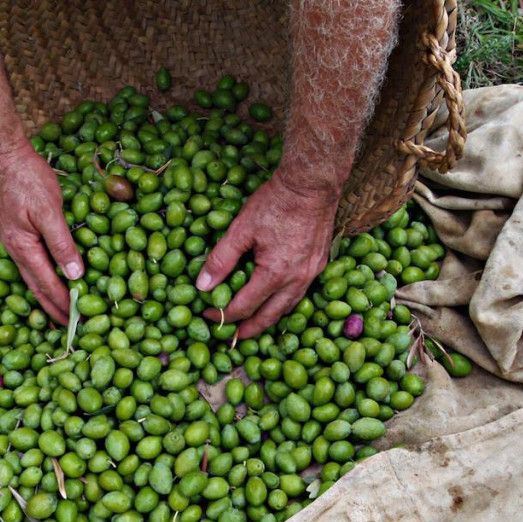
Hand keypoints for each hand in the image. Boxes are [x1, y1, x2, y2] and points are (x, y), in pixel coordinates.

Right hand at [0, 142, 83, 324]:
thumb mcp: (50, 211)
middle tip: (71, 327)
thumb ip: (62, 244)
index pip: (48, 285)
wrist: (4, 156)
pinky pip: (32, 264)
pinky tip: (50, 279)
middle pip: (37, 288)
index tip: (79, 321)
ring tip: (60, 311)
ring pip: (33, 278)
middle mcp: (16, 250)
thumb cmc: (28, 180)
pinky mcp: (18, 234)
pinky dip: (43, 278)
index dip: (64, 304)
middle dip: (54, 308)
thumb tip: (76, 275)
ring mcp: (15, 242)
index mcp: (24, 248)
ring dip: (47, 296)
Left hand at [195, 175, 338, 337]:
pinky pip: (300, 294)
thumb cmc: (275, 202)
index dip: (223, 315)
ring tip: (254, 325)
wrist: (312, 184)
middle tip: (232, 337)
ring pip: (288, 307)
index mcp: (274, 274)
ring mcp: (311, 273)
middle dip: (249, 329)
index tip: (208, 314)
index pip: (244, 307)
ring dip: (269, 319)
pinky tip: (276, 301)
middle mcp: (296, 280)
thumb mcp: (240, 229)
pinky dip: (285, 303)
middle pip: (269, 316)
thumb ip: (220, 259)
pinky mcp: (320, 264)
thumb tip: (202, 286)